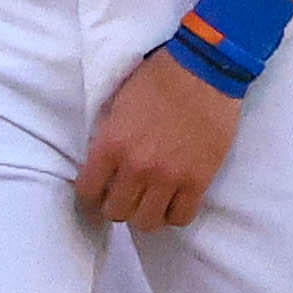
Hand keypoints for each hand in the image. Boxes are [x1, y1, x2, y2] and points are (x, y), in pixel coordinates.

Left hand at [75, 48, 245, 228]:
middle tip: (125, 193)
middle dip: (116, 204)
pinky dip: (174, 214)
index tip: (99, 188)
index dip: (92, 192)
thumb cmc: (158, 78)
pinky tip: (173, 200)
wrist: (204, 69)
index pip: (88, 191)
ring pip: (146, 222)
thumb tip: (101, 163)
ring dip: (144, 213)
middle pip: (116, 212)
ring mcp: (169, 178)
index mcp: (111, 145)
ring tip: (149, 200)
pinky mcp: (199, 180)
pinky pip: (181, 217)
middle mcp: (137, 167)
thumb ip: (107, 137)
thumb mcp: (118, 104)